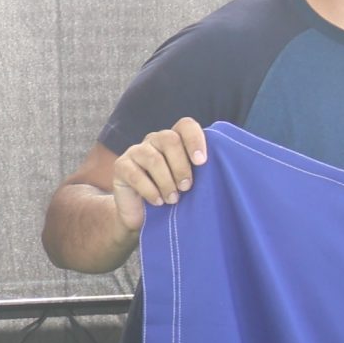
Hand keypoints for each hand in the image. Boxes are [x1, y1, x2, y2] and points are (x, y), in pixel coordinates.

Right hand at [109, 118, 208, 232]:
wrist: (140, 216)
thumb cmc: (170, 197)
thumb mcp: (188, 183)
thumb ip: (199, 171)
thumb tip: (222, 167)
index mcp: (174, 140)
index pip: (185, 126)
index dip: (195, 139)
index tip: (201, 162)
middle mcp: (154, 141)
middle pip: (170, 140)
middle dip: (181, 166)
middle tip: (187, 187)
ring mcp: (136, 152)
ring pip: (153, 158)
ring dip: (166, 182)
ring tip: (173, 199)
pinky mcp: (121, 166)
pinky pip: (136, 174)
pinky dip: (150, 190)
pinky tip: (157, 202)